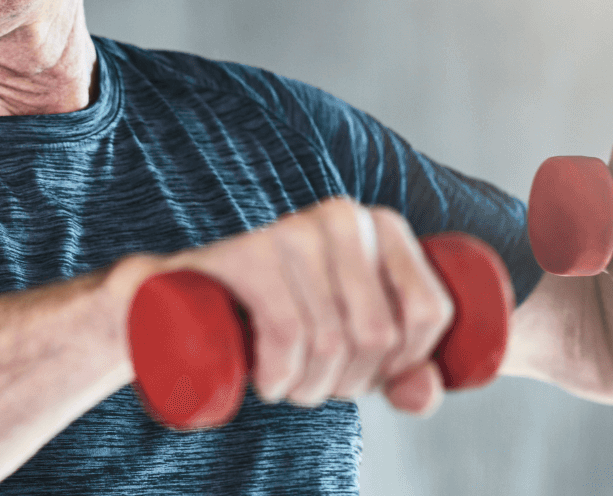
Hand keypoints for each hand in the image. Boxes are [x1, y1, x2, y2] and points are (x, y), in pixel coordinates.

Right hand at [153, 198, 456, 415]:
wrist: (183, 301)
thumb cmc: (280, 320)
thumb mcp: (350, 344)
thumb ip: (403, 372)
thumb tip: (423, 395)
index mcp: (384, 227)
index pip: (429, 310)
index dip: (409, 363)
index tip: (372, 375)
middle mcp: (344, 218)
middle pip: (379, 332)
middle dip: (350, 383)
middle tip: (317, 387)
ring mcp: (293, 230)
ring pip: (331, 339)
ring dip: (309, 388)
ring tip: (288, 388)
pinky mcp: (249, 253)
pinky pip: (287, 329)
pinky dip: (281, 373)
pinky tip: (269, 384)